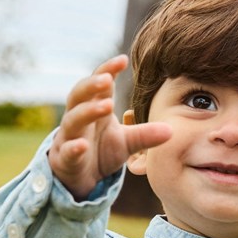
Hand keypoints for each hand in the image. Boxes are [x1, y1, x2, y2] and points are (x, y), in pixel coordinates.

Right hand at [48, 55, 171, 199]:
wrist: (82, 177)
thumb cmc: (102, 151)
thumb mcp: (127, 142)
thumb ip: (145, 134)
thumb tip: (172, 130)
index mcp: (94, 107)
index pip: (99, 83)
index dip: (108, 70)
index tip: (123, 60)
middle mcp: (79, 117)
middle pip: (79, 94)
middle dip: (92, 85)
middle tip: (108, 79)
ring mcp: (70, 137)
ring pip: (73, 119)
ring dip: (88, 111)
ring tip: (107, 106)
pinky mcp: (64, 158)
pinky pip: (67, 151)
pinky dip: (73, 147)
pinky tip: (82, 146)